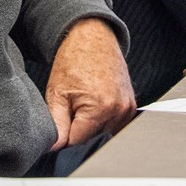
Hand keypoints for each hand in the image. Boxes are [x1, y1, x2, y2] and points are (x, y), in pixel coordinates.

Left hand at [44, 18, 135, 150]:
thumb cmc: (74, 59)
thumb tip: (54, 148)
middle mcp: (118, 110)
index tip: (62, 117)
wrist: (92, 36)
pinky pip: (114, 124)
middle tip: (73, 104)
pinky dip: (103, 117)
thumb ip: (56, 125)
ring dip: (92, 124)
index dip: (65, 132)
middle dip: (79, 128)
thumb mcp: (57, 92)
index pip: (77, 142)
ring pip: (103, 132)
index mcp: (100, 108)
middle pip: (92, 138)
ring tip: (85, 99)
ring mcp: (127, 108)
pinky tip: (96, 99)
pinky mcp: (131, 105)